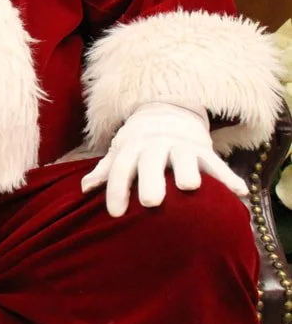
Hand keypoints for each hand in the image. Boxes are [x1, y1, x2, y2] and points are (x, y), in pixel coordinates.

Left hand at [80, 101, 247, 216]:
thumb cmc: (139, 140)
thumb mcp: (121, 150)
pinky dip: (228, 176)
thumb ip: (105, 170)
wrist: (167, 109)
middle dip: (150, 180)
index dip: (116, 190)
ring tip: (190, 187)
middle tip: (151, 202)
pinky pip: (216, 162)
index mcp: (132, 147)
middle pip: (151, 162)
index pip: (121, 168)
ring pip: (183, 156)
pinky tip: (239, 192)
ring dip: (187, 170)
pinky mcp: (202, 148)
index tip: (115, 214)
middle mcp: (154, 145)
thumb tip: (84, 188)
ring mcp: (179, 145)